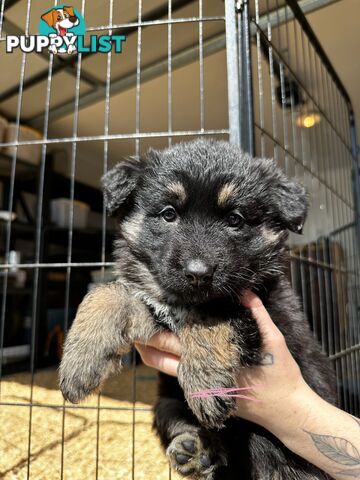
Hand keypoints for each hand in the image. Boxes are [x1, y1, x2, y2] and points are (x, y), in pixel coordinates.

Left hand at [135, 292, 309, 433]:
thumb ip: (258, 314)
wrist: (286, 413)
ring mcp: (202, 388)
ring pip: (167, 370)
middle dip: (145, 339)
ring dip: (151, 354)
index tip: (145, 311)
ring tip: (139, 336)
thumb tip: (244, 291)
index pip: (175, 343)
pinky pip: (179, 377)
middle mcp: (202, 376)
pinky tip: (162, 349)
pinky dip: (166, 362)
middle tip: (132, 321)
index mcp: (213, 360)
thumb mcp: (274, 340)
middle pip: (162, 357)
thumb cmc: (281, 375)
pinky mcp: (205, 396)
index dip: (156, 329)